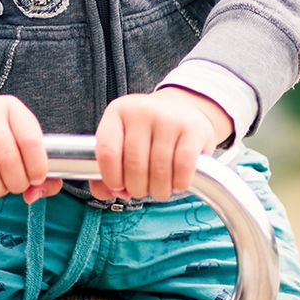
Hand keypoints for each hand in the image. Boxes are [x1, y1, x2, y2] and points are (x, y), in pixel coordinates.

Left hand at [89, 88, 233, 201]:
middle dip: (137, 189)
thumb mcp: (122, 139)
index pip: (107, 151)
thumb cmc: (147, 132)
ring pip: (159, 170)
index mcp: (117, 113)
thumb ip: (108, 167)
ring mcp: (168, 118)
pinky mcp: (192, 129)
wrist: (182, 107)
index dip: (111, 178)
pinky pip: (183, 167)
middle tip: (141, 190)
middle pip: (135, 165)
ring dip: (159, 191)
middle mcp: (141, 111)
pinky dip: (179, 184)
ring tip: (159, 189)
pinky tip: (177, 183)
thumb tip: (107, 192)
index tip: (118, 186)